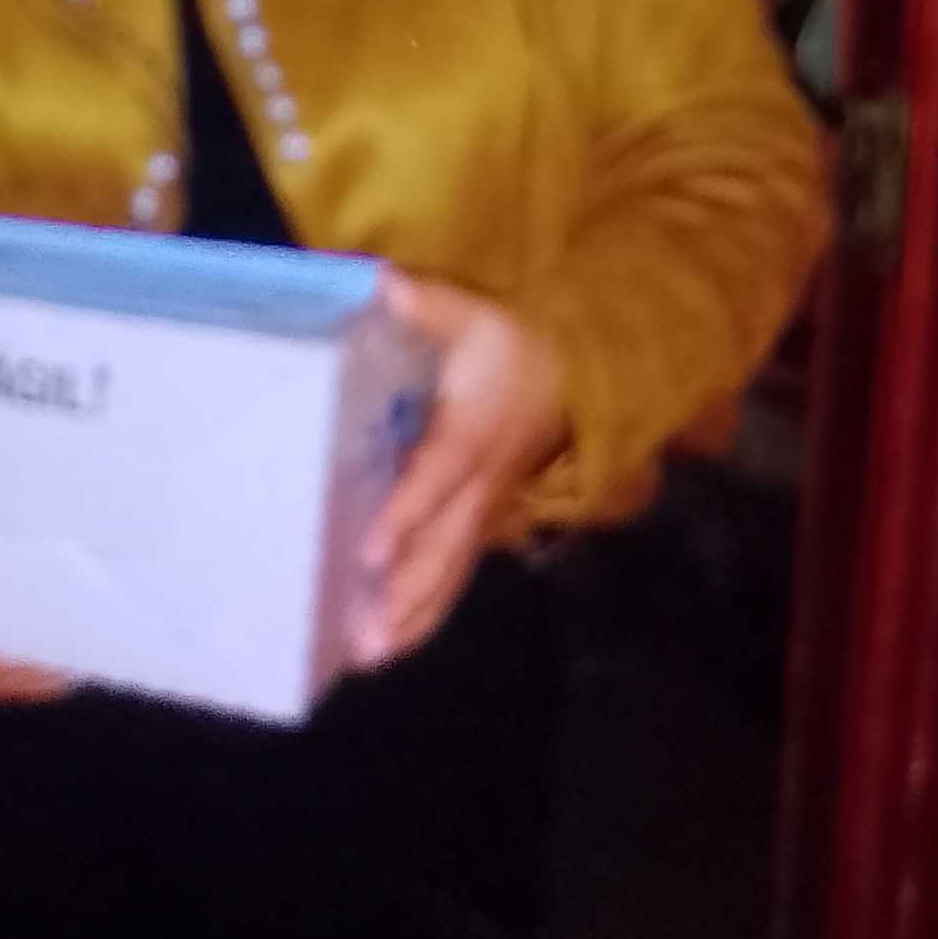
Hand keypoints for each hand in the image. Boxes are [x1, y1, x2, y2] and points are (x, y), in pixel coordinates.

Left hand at [349, 271, 571, 665]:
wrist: (573, 379)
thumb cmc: (512, 348)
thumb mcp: (476, 316)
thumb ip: (429, 303)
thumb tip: (381, 281)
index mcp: (472, 434)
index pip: (437, 476)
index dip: (406, 512)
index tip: (369, 548)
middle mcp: (479, 486)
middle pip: (443, 547)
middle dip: (405, 593)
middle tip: (364, 636)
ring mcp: (482, 515)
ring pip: (449, 575)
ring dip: (412, 617)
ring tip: (368, 657)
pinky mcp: (477, 529)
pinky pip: (453, 580)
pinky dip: (423, 617)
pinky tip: (384, 648)